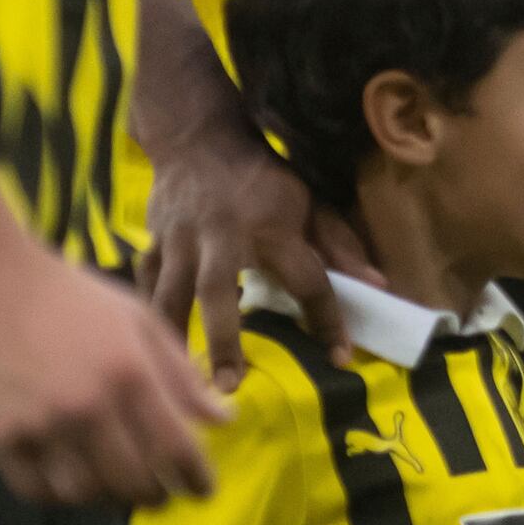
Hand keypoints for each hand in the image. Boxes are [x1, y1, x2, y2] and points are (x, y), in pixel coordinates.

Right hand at [0, 238, 223, 506]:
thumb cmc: (69, 295)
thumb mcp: (138, 319)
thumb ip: (181, 373)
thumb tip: (222, 420)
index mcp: (130, 373)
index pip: (176, 449)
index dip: (196, 479)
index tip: (203, 490)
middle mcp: (88, 406)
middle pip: (134, 482)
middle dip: (157, 496)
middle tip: (162, 495)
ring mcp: (40, 426)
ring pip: (87, 494)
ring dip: (111, 502)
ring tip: (121, 493)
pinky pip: (38, 492)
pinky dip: (64, 497)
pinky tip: (76, 484)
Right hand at [139, 113, 370, 378]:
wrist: (199, 138)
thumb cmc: (263, 179)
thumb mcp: (309, 201)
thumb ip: (340, 244)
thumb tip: (378, 286)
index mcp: (271, 228)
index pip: (307, 279)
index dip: (327, 319)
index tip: (340, 359)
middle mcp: (221, 236)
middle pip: (217, 290)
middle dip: (223, 338)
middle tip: (230, 386)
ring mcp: (179, 240)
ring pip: (168, 293)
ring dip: (174, 337)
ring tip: (176, 382)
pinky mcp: (151, 243)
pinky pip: (144, 285)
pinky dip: (146, 314)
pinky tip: (151, 345)